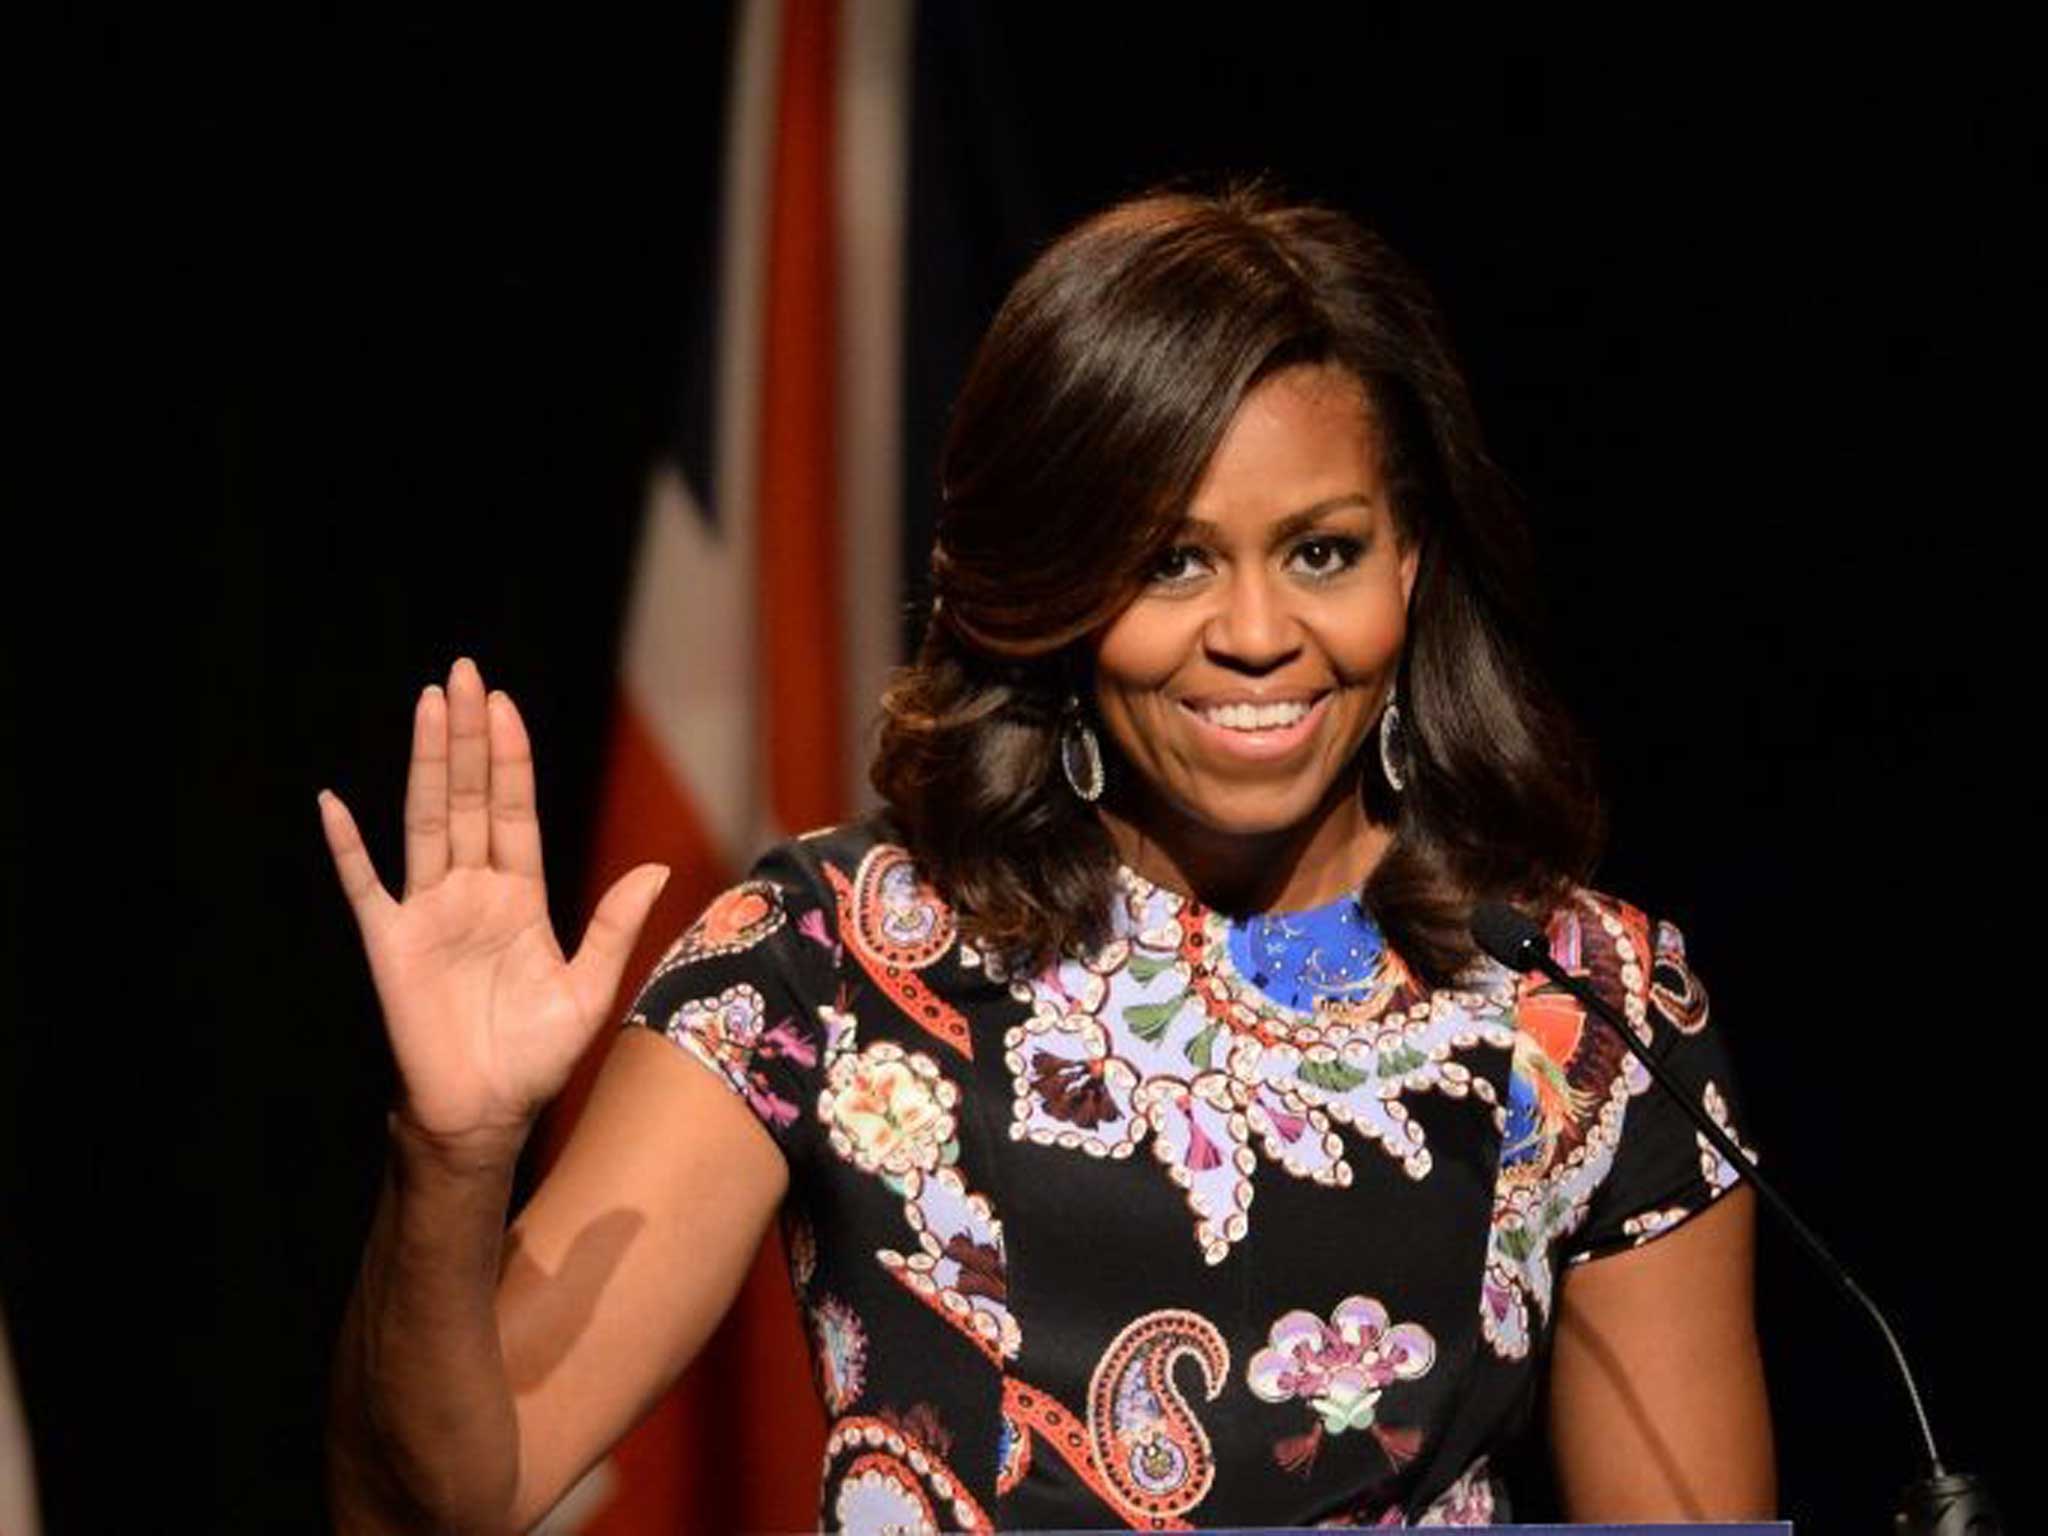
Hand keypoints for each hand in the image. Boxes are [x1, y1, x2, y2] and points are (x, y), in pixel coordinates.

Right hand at [319, 658, 669, 1152]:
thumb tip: (657, 870)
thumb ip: (615, 926)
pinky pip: (364, 886)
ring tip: (428, 704)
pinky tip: (333, 804)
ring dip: (427, 764)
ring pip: (427, 821)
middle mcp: (472, 891)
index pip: (515, 811)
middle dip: (470, 737)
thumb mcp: (590, 987)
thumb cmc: (536, 1056)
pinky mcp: (391, 944)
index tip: (505, 704)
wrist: (485, 1112)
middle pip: (470, 798)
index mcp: (521, 896)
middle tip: (464, 673)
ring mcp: (428, 912)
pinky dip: (348, 848)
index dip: (511, 758)